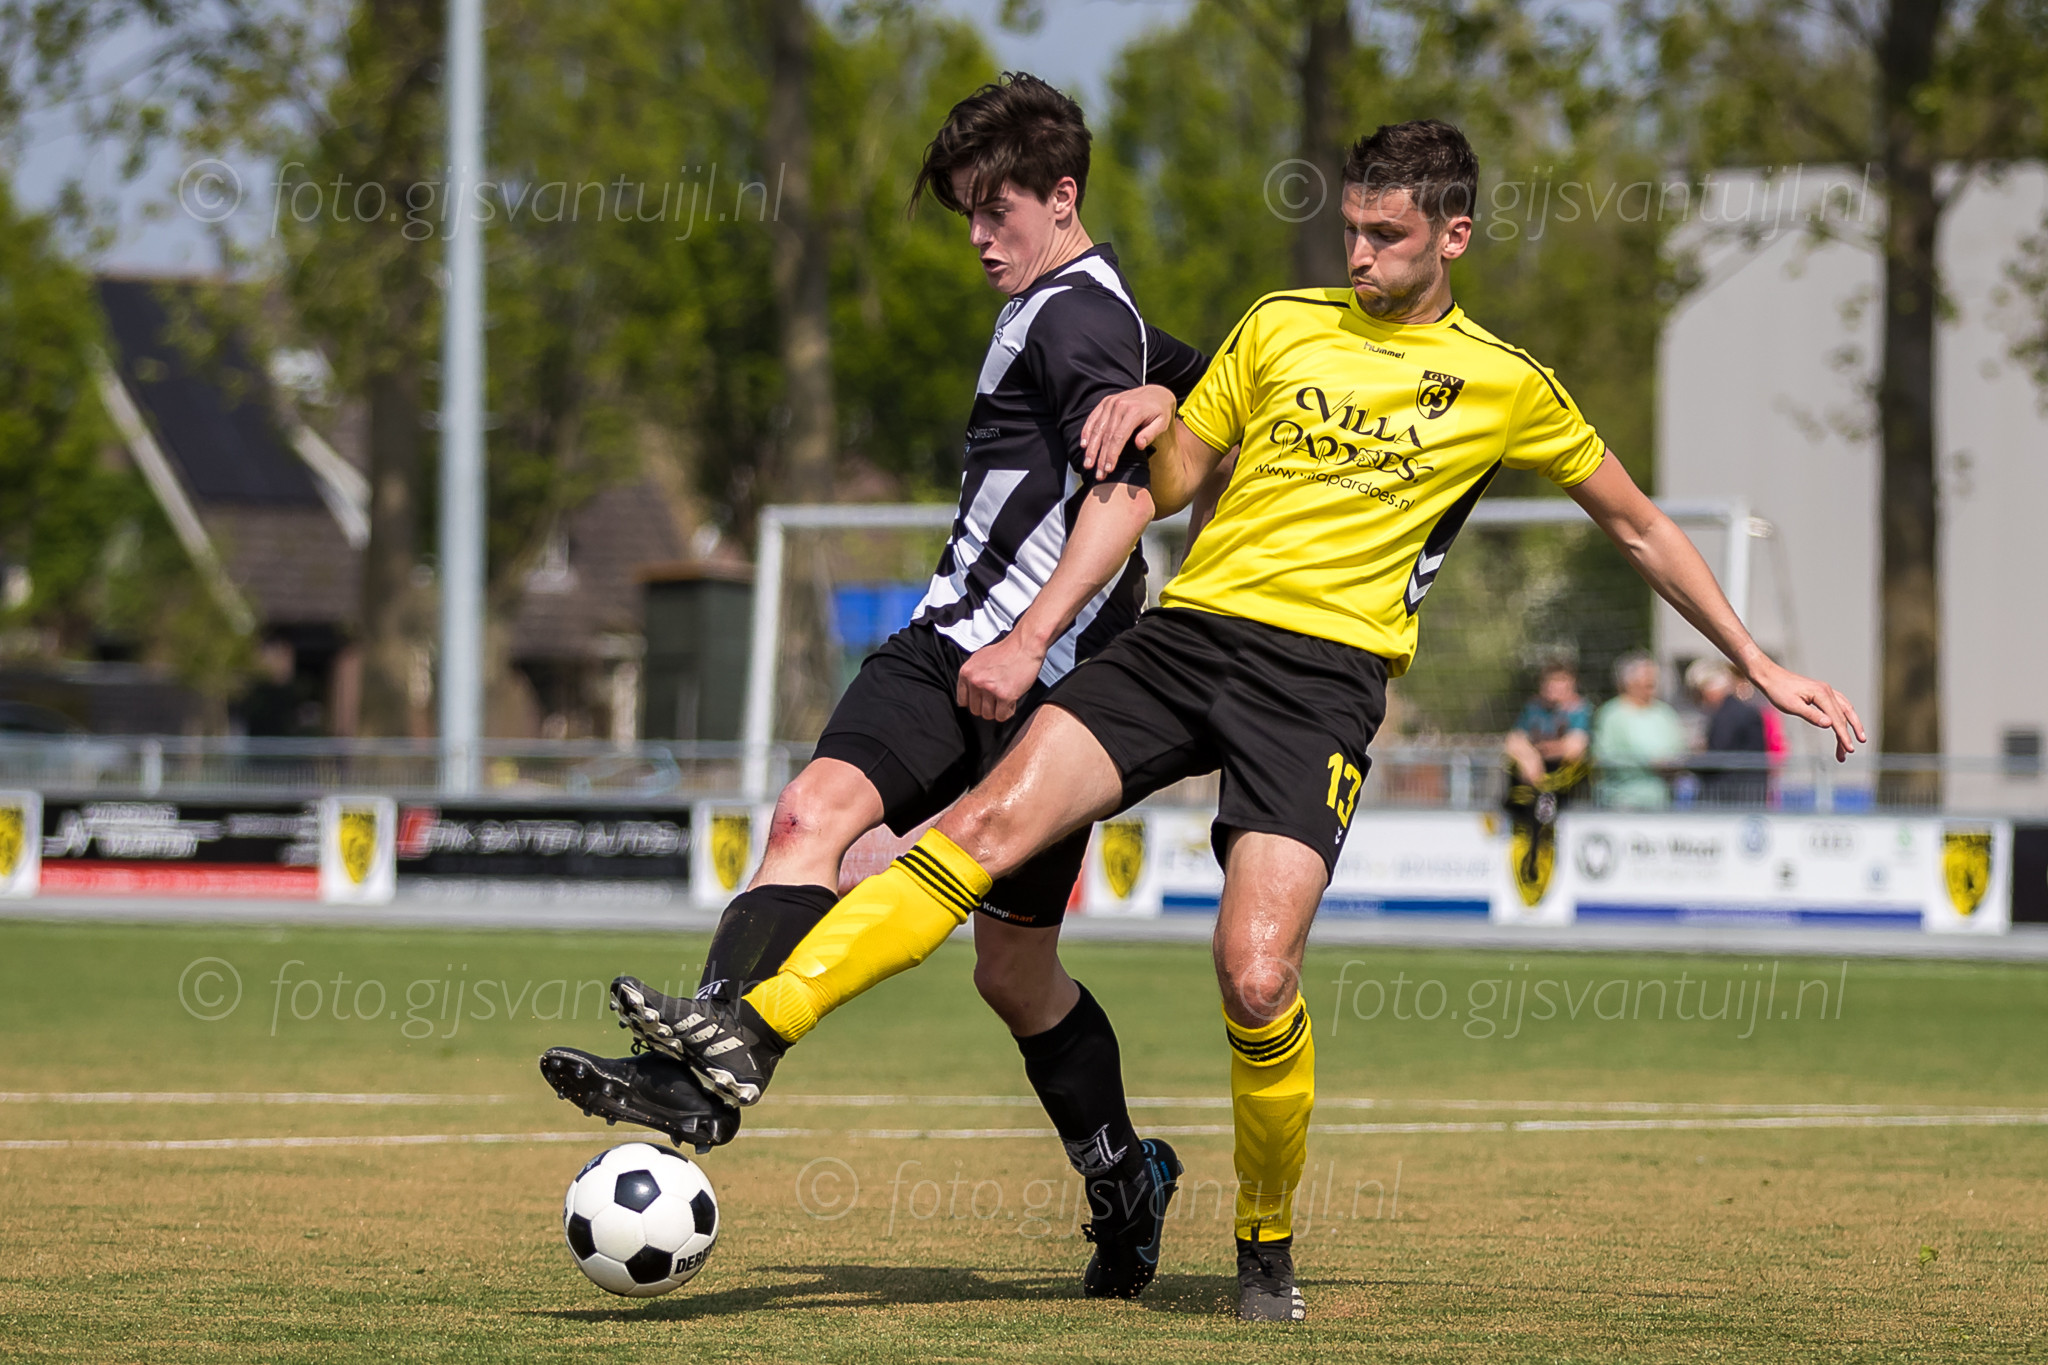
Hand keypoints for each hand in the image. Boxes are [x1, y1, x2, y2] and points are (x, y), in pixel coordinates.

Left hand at [957, 632, 1046, 721]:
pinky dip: (1008, 712)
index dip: (974, 702)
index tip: (982, 700)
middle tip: (996, 699)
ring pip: (988, 715)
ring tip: (1004, 699)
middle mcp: (975, 681)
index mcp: (966, 672)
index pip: (962, 701)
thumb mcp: (979, 659)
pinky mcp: (1005, 696)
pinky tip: (1011, 701)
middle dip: (986, 707)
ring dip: (997, 710)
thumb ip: (972, 675)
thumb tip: (968, 693)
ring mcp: (990, 689)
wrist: (1024, 645)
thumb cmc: (1005, 651)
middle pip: (975, 710)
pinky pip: (1002, 716)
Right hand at [1079, 384, 1176, 476]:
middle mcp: (1120, 405)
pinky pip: (1093, 418)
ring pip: (1097, 428)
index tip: (1108, 469)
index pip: (1119, 437)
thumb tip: (1139, 444)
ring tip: (1088, 464)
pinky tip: (1083, 445)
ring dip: (1091, 448)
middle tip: (1098, 474)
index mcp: (1134, 411)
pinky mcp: (1106, 402)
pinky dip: (1087, 432)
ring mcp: (1111, 403)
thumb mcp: (1162, 423)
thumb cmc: (1160, 412)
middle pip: (1106, 435)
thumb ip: (1151, 433)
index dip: (1112, 454)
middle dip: (1101, 456)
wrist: (1156, 392)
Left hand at [1749, 660, 1866, 761]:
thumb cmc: (1778, 691)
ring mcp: (1826, 690)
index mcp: (1822, 694)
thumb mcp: (1793, 706)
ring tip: (1857, 738)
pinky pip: (1839, 704)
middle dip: (1847, 735)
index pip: (1837, 719)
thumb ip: (1812, 715)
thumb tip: (1830, 724)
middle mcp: (1828, 691)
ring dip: (1852, 724)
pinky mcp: (1821, 692)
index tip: (1849, 749)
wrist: (1770, 676)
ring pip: (1845, 709)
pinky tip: (1845, 722)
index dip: (1844, 735)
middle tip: (1849, 751)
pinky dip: (1845, 715)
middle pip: (1844, 715)